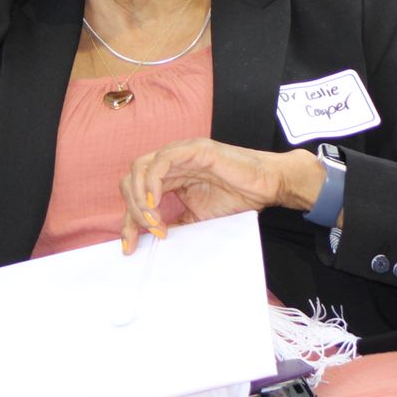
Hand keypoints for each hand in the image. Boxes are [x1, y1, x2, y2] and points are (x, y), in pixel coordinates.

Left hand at [117, 139, 320, 253]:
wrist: (267, 186)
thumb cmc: (238, 197)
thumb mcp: (198, 218)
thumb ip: (176, 224)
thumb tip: (155, 241)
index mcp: (169, 177)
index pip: (136, 194)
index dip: (129, 221)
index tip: (129, 247)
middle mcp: (170, 162)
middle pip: (130, 180)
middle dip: (132, 211)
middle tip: (147, 233)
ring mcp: (180, 153)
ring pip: (140, 169)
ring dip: (141, 199)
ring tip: (153, 221)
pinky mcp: (194, 149)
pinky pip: (161, 162)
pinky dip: (153, 183)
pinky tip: (157, 203)